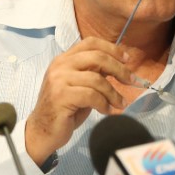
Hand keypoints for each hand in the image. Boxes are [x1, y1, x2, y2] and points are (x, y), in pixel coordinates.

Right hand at [24, 37, 133, 165]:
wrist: (42, 131)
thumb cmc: (65, 109)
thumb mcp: (81, 86)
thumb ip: (94, 73)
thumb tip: (118, 67)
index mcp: (64, 59)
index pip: (90, 43)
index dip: (112, 48)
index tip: (127, 59)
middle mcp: (60, 65)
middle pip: (97, 57)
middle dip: (119, 69)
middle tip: (131, 81)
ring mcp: (59, 80)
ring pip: (97, 79)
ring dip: (113, 93)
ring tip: (120, 104)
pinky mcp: (61, 96)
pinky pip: (91, 95)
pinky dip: (104, 104)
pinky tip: (107, 111)